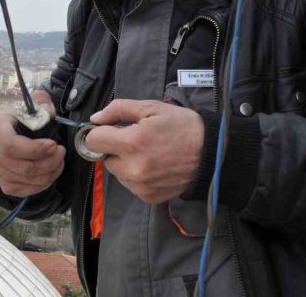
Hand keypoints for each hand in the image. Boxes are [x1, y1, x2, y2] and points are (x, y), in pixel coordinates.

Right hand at [0, 90, 65, 197]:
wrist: (8, 137)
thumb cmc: (21, 121)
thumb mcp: (30, 108)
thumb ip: (42, 103)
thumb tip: (49, 110)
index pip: (10, 145)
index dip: (34, 149)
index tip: (54, 145)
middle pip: (21, 166)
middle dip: (48, 162)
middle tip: (62, 153)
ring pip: (25, 180)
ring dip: (48, 173)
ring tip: (60, 161)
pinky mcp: (3, 184)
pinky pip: (24, 190)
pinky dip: (42, 184)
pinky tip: (51, 172)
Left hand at [86, 99, 204, 204]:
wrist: (211, 154)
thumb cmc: (183, 126)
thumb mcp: (152, 108)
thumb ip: (119, 110)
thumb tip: (95, 119)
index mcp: (132, 142)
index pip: (93, 141)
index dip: (100, 132)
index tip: (110, 129)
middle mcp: (132, 168)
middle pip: (105, 158)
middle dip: (116, 148)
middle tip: (138, 139)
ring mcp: (140, 186)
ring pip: (118, 173)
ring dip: (126, 163)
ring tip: (149, 153)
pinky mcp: (148, 197)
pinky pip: (131, 185)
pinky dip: (137, 176)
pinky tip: (155, 166)